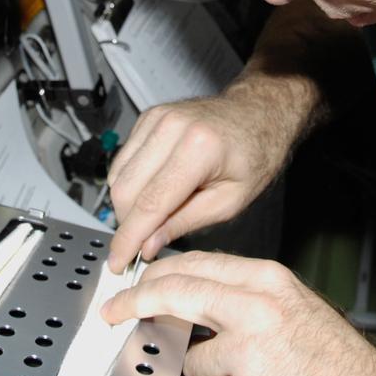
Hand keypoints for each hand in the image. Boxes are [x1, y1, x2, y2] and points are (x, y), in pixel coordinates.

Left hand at [100, 251, 375, 375]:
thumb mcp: (294, 309)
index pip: (195, 264)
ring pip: (195, 362)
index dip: (155, 274)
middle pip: (175, 292)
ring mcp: (248, 350)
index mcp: (268, 281)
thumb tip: (194, 301)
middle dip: (136, 302)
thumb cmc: (339, 365)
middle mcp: (256, 307)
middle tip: (115, 313)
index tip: (133, 283)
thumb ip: (246, 299)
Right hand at [106, 94, 290, 272]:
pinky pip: (122, 160)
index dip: (130, 238)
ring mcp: (157, 119)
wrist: (258, 114)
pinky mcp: (148, 118)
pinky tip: (155, 191)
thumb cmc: (254, 154)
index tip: (119, 262)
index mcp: (199, 148)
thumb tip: (148, 245)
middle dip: (127, 224)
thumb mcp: (230, 201)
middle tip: (141, 243)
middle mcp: (172, 127)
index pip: (150, 203)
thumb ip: (185, 223)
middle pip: (124, 190)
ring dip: (127, 205)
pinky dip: (131, 184)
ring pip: (118, 176)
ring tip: (156, 215)